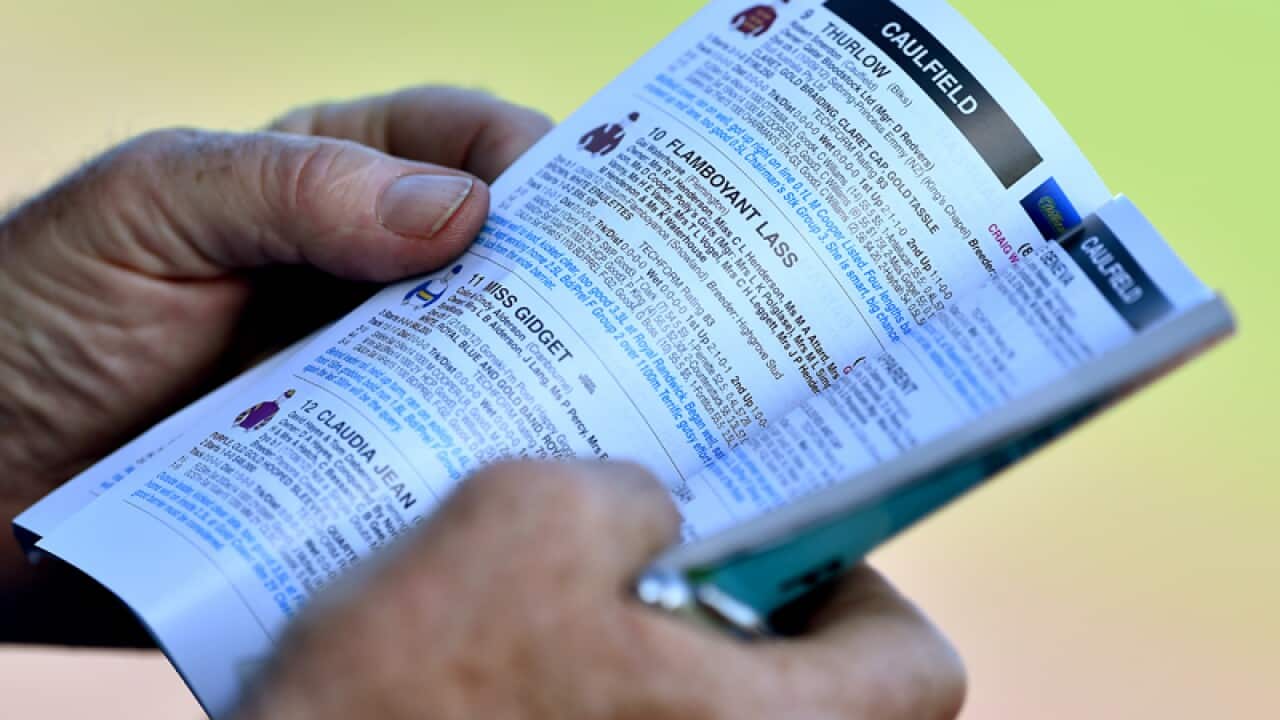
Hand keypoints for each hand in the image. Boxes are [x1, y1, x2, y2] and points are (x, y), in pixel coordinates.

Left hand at [0, 87, 550, 626]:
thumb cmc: (35, 313)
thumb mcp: (149, 207)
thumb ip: (293, 189)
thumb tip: (459, 214)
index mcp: (327, 176)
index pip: (459, 139)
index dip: (535, 158)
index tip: (595, 204)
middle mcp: (363, 270)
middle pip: (497, 254)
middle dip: (564, 273)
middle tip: (625, 313)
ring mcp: (365, 369)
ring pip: (485, 357)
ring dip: (537, 372)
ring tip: (593, 398)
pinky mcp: (357, 457)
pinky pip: (439, 447)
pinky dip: (481, 451)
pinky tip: (514, 464)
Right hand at [235, 461, 965, 719]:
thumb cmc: (410, 702)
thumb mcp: (528, 520)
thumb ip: (627, 494)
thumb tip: (656, 511)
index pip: (916, 667)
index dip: (863, 586)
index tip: (784, 535)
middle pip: (813, 691)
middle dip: (744, 601)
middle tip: (668, 531)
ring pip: (711, 714)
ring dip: (659, 637)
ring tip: (578, 570)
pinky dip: (599, 683)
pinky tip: (519, 630)